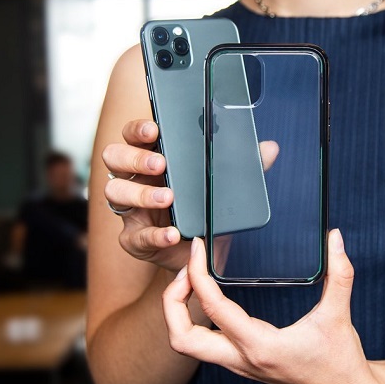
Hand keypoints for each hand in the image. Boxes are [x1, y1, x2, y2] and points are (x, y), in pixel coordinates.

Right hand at [102, 119, 278, 272]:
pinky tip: (173, 233)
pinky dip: (155, 234)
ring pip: (115, 192)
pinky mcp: (134, 238)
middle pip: (114, 157)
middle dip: (134, 157)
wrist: (202, 254)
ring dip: (141, 193)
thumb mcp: (226, 187)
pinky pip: (135, 235)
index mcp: (155, 158)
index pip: (135, 135)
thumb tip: (269, 148)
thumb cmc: (206, 211)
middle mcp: (137, 179)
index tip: (154, 129)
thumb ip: (245, 166)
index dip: (138, 129)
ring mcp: (132, 209)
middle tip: (161, 163)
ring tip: (168, 197)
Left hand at [162, 230, 379, 383]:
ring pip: (188, 346)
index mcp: (261, 346)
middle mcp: (243, 359)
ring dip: (179, 313)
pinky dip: (195, 319)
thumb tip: (336, 237)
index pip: (213, 310)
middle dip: (172, 302)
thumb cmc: (340, 360)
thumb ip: (340, 273)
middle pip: (182, 339)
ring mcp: (240, 365)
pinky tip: (209, 297)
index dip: (198, 275)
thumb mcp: (339, 314)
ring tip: (193, 281)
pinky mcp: (243, 363)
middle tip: (186, 270)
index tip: (199, 250)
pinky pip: (204, 344)